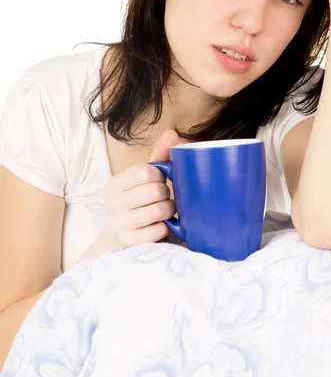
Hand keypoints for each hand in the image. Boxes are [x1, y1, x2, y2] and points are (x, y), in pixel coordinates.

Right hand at [104, 129, 178, 247]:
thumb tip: (172, 133)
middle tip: (163, 197)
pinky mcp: (129, 242)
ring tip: (165, 210)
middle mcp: (111, 204)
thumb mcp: (148, 177)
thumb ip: (160, 155)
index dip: (160, 176)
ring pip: (159, 211)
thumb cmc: (141, 199)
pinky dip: (166, 227)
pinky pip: (159, 231)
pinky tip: (160, 225)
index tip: (159, 181)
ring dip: (169, 210)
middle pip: (155, 191)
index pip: (146, 172)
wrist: (130, 232)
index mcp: (114, 183)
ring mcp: (118, 225)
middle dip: (166, 194)